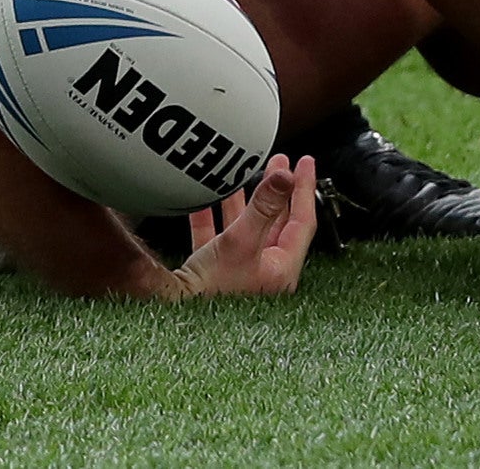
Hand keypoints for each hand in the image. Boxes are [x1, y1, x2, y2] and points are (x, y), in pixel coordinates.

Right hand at [169, 156, 315, 296]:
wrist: (174, 317)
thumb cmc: (214, 291)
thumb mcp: (242, 242)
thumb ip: (263, 207)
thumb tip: (286, 177)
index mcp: (281, 268)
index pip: (302, 221)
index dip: (304, 189)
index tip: (305, 162)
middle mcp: (264, 271)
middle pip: (275, 221)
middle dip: (274, 190)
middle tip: (276, 162)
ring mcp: (239, 272)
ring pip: (245, 227)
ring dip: (243, 200)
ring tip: (240, 173)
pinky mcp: (213, 274)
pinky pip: (216, 238)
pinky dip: (211, 217)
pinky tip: (202, 201)